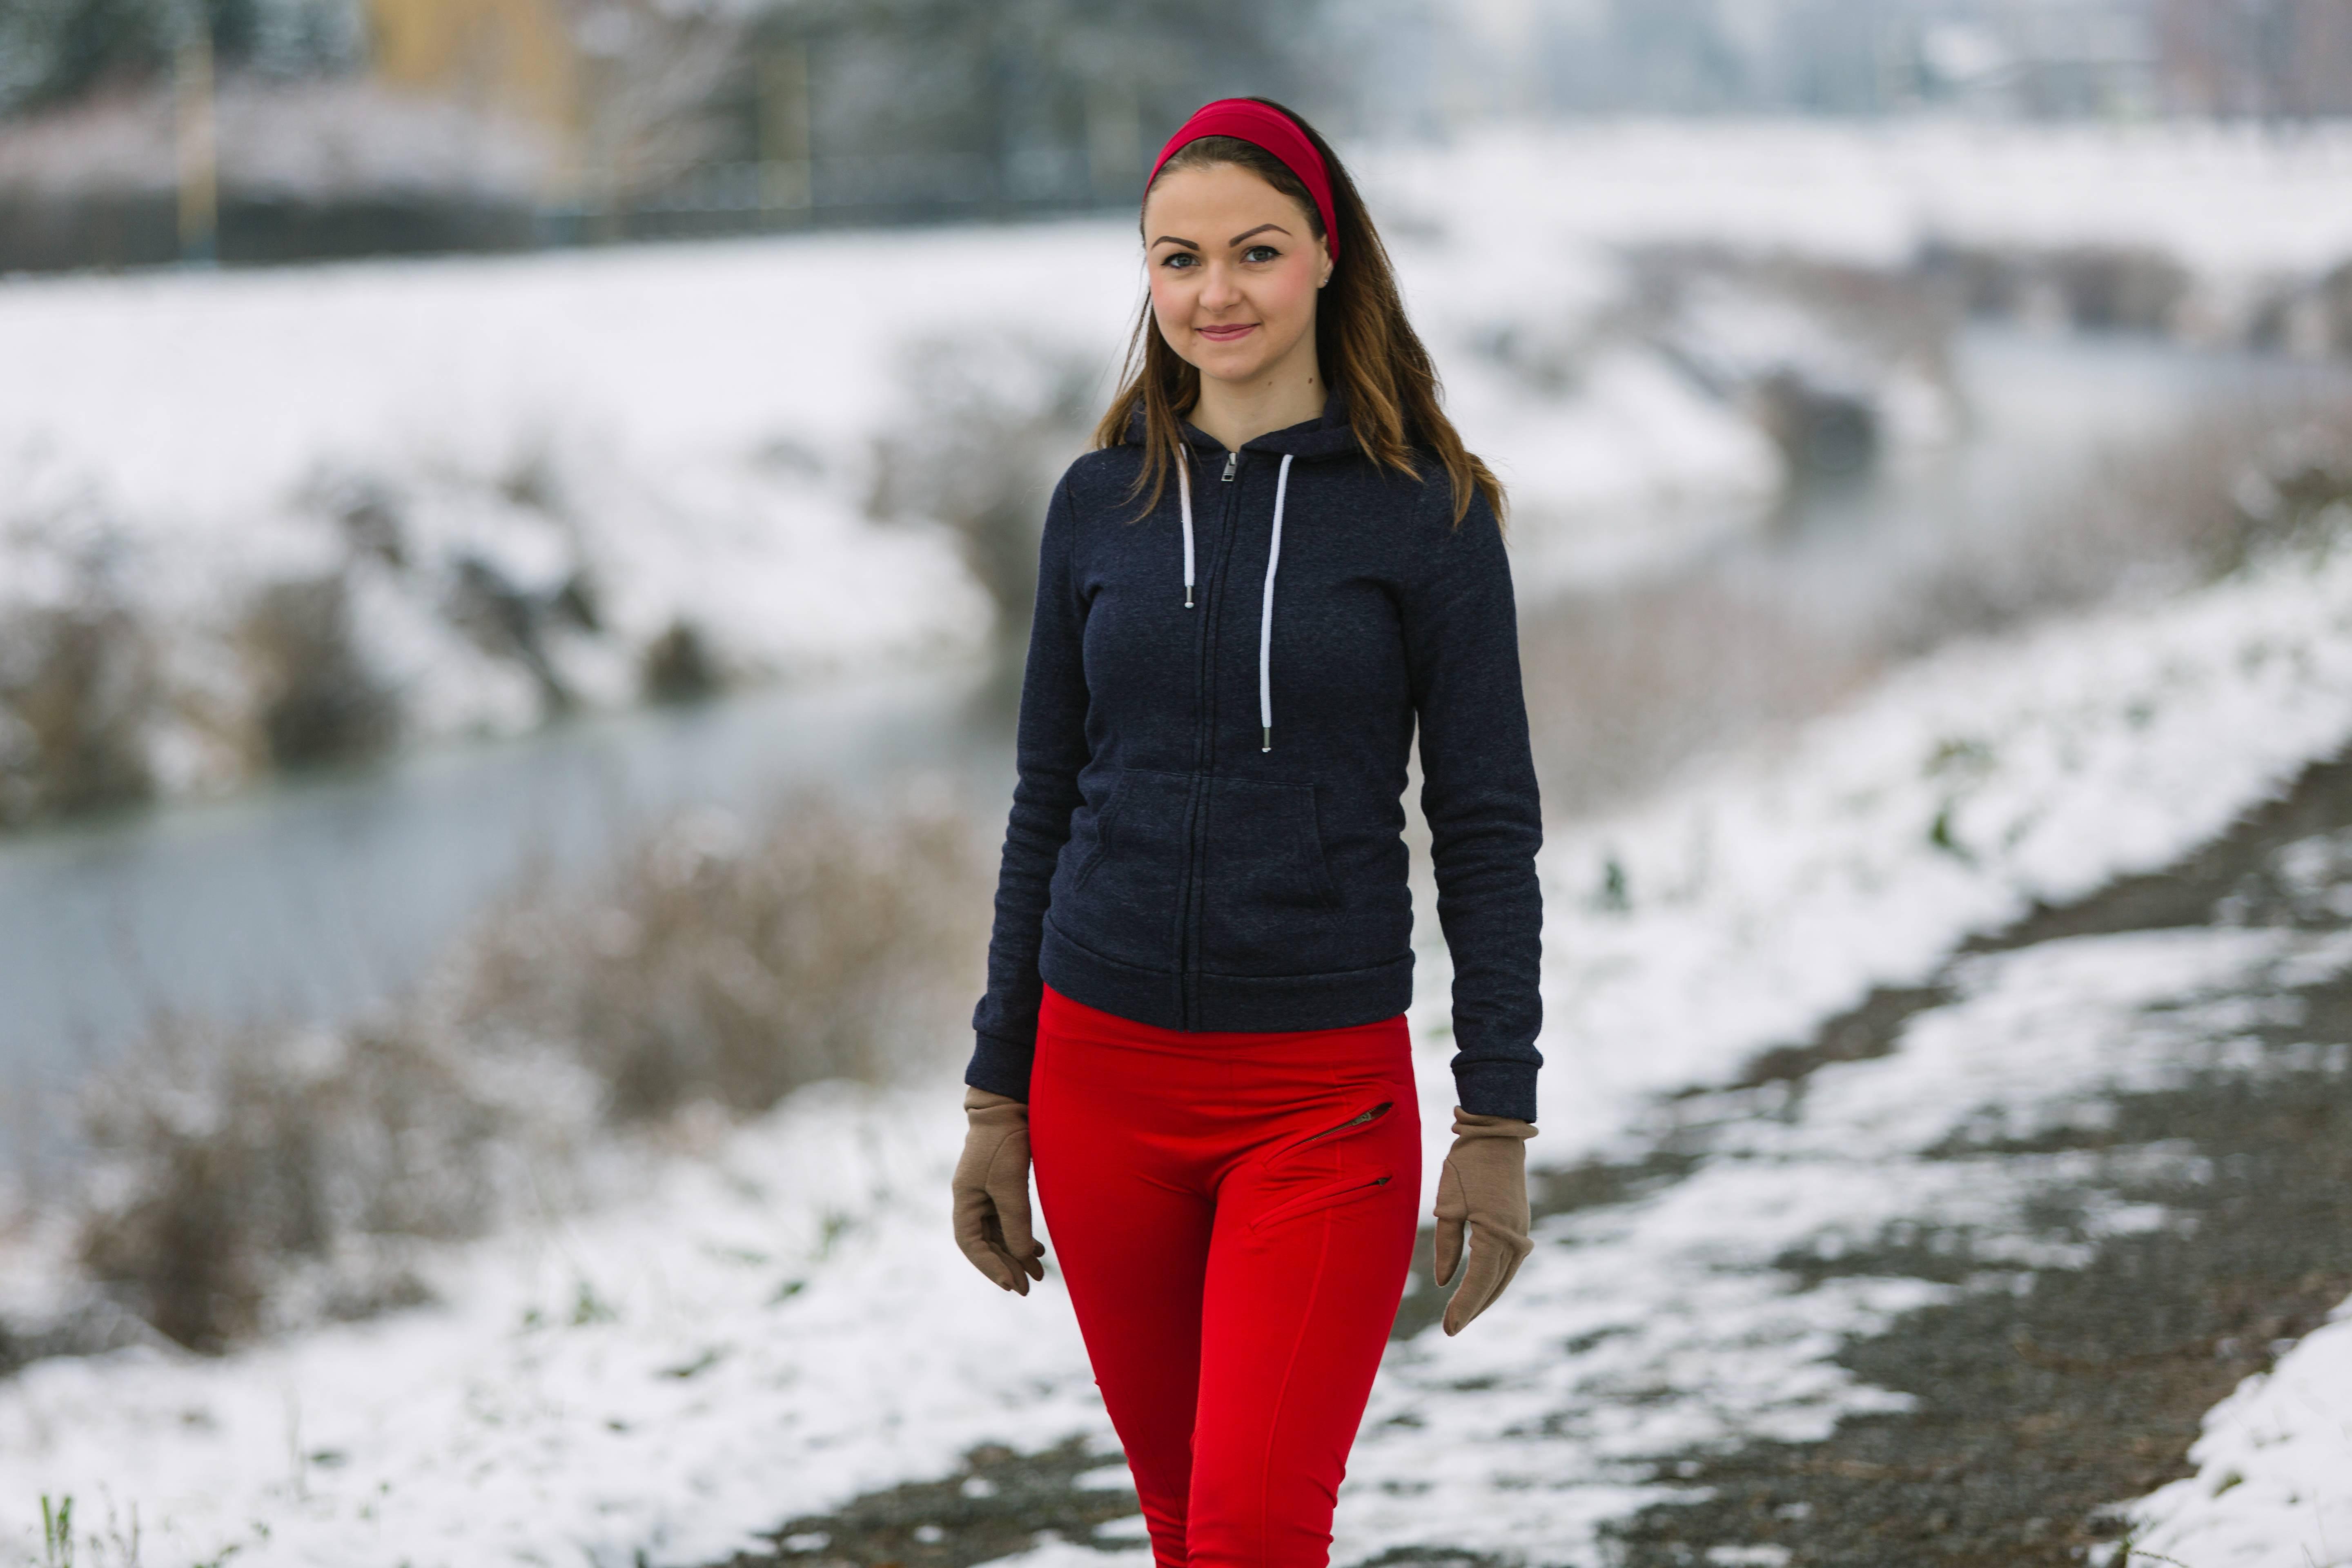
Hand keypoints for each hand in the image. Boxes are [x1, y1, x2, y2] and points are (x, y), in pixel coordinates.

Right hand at [952, 1086, 1046, 1293]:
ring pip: (999, 1234)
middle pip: (986, 1243)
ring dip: (1017, 1254)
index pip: (971, 1244)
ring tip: (1038, 1275)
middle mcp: (972, 1200)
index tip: (1011, 1284)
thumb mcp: (1009, 1183)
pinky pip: (1009, 1221)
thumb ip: (1015, 1220)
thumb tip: (1022, 1254)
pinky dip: (1022, 1236)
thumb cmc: (1004, 1141)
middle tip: (1028, 1288)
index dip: (990, 1266)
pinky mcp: (1002, 1188)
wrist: (1009, 1106)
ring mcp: (987, 1194)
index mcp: (964, 1199)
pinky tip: (1038, 1249)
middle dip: (1007, 1266)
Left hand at [1431, 1105, 1534, 1334]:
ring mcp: (1520, 1232)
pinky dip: (1495, 1279)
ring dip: (1485, 1297)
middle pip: (1493, 1285)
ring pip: (1503, 1277)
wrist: (1497, 1136)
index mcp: (1494, 1234)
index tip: (1449, 1329)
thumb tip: (1445, 1282)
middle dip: (1473, 1309)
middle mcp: (1513, 1238)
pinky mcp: (1519, 1226)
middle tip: (1451, 1330)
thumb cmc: (1466, 1166)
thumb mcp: (1448, 1204)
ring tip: (1464, 1316)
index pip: (1477, 1282)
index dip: (1462, 1307)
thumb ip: (1446, 1245)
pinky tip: (1481, 1287)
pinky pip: (1508, 1263)